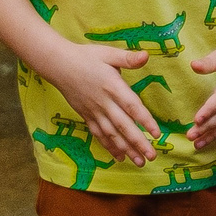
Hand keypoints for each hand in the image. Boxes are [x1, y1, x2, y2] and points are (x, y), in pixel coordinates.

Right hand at [36, 39, 162, 164]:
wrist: (58, 65)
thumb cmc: (86, 57)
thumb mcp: (108, 53)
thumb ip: (128, 58)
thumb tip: (146, 55)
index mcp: (113, 86)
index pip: (132, 106)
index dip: (145, 121)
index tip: (157, 134)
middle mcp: (104, 102)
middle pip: (123, 125)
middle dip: (138, 142)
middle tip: (152, 156)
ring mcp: (94, 111)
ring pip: (111, 134)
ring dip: (126, 149)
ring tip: (139, 162)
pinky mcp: (86, 116)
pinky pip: (99, 134)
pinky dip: (109, 146)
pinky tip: (120, 157)